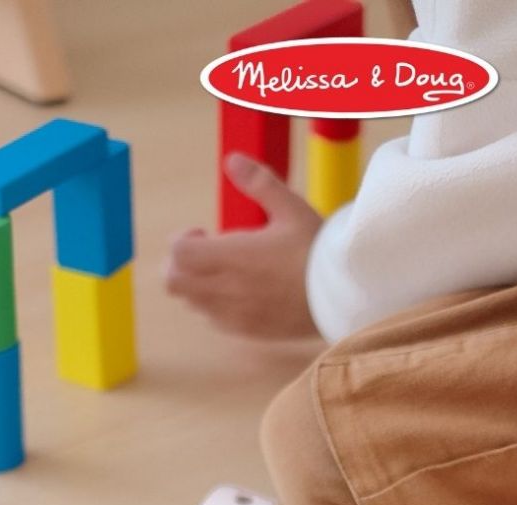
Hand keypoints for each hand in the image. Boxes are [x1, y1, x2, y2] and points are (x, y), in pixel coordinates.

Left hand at [164, 153, 322, 338]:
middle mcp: (226, 289)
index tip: (205, 233)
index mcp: (232, 257)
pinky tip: (244, 293)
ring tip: (230, 272)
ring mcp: (235, 314)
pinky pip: (215, 321)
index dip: (183, 240)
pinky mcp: (249, 332)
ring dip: (199, 285)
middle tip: (208, 253)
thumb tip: (232, 160)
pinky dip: (217, 306)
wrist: (344, 297)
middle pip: (173, 282)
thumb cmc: (319, 251)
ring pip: (192, 303)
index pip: (177, 253)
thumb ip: (259, 183)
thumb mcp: (291, 208)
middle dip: (182, 265)